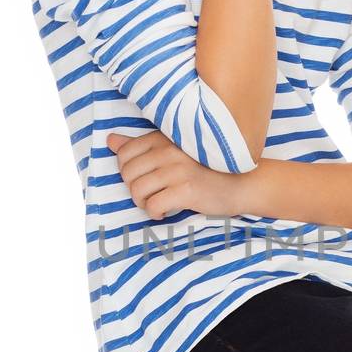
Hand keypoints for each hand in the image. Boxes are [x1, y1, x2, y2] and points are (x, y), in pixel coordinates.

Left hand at [107, 129, 249, 221]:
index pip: (124, 154)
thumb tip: (110, 140)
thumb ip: (141, 146)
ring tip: (157, 204)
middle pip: (128, 174)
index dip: (127, 172)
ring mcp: (178, 170)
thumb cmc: (205, 169)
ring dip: (144, 203)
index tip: (143, 180)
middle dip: (134, 190)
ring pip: (138, 190)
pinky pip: (154, 205)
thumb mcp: (173, 152)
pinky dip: (155, 213)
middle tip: (150, 195)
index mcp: (164, 138)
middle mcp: (169, 151)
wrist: (241, 183)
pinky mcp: (187, 189)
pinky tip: (166, 212)